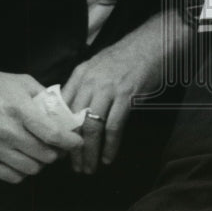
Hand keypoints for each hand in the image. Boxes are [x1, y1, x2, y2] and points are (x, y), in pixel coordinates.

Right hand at [0, 66, 82, 183]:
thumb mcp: (19, 81)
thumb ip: (42, 95)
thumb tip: (61, 109)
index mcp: (19, 109)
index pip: (52, 134)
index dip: (69, 141)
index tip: (77, 140)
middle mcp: (6, 131)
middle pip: (44, 155)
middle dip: (57, 152)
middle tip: (59, 147)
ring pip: (30, 168)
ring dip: (41, 164)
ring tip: (42, 154)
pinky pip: (11, 177)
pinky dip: (23, 173)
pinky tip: (24, 162)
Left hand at [62, 11, 189, 173]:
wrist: (153, 43)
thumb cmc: (127, 56)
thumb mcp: (99, 66)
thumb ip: (85, 85)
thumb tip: (74, 111)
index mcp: (80, 74)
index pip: (61, 108)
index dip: (58, 132)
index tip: (60, 149)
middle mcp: (90, 82)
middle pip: (74, 121)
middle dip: (72, 148)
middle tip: (74, 166)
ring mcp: (108, 88)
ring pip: (92, 127)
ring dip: (89, 152)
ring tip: (89, 167)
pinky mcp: (126, 95)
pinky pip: (114, 126)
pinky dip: (111, 145)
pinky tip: (109, 157)